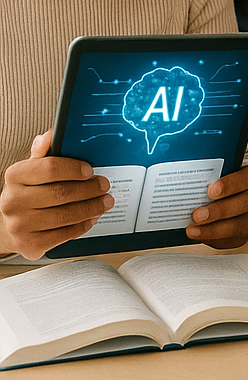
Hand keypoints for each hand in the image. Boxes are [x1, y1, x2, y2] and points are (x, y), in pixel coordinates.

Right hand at [0, 131, 112, 259]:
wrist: (10, 223)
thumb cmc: (29, 191)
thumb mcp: (34, 168)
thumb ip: (45, 151)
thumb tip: (51, 134)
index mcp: (15, 175)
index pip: (50, 168)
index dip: (74, 169)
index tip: (90, 170)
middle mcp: (12, 201)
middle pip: (61, 193)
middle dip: (89, 189)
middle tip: (105, 186)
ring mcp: (19, 225)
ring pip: (65, 215)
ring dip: (91, 208)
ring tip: (105, 202)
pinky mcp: (29, 245)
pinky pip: (63, 235)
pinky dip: (82, 226)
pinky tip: (92, 218)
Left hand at [186, 164, 247, 248]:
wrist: (225, 197)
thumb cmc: (216, 182)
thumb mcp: (214, 171)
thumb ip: (204, 172)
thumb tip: (174, 164)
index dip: (231, 184)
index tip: (211, 190)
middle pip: (246, 203)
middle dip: (220, 210)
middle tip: (197, 214)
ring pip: (239, 225)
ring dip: (213, 229)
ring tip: (192, 229)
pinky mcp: (242, 234)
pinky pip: (230, 240)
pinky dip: (212, 239)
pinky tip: (198, 236)